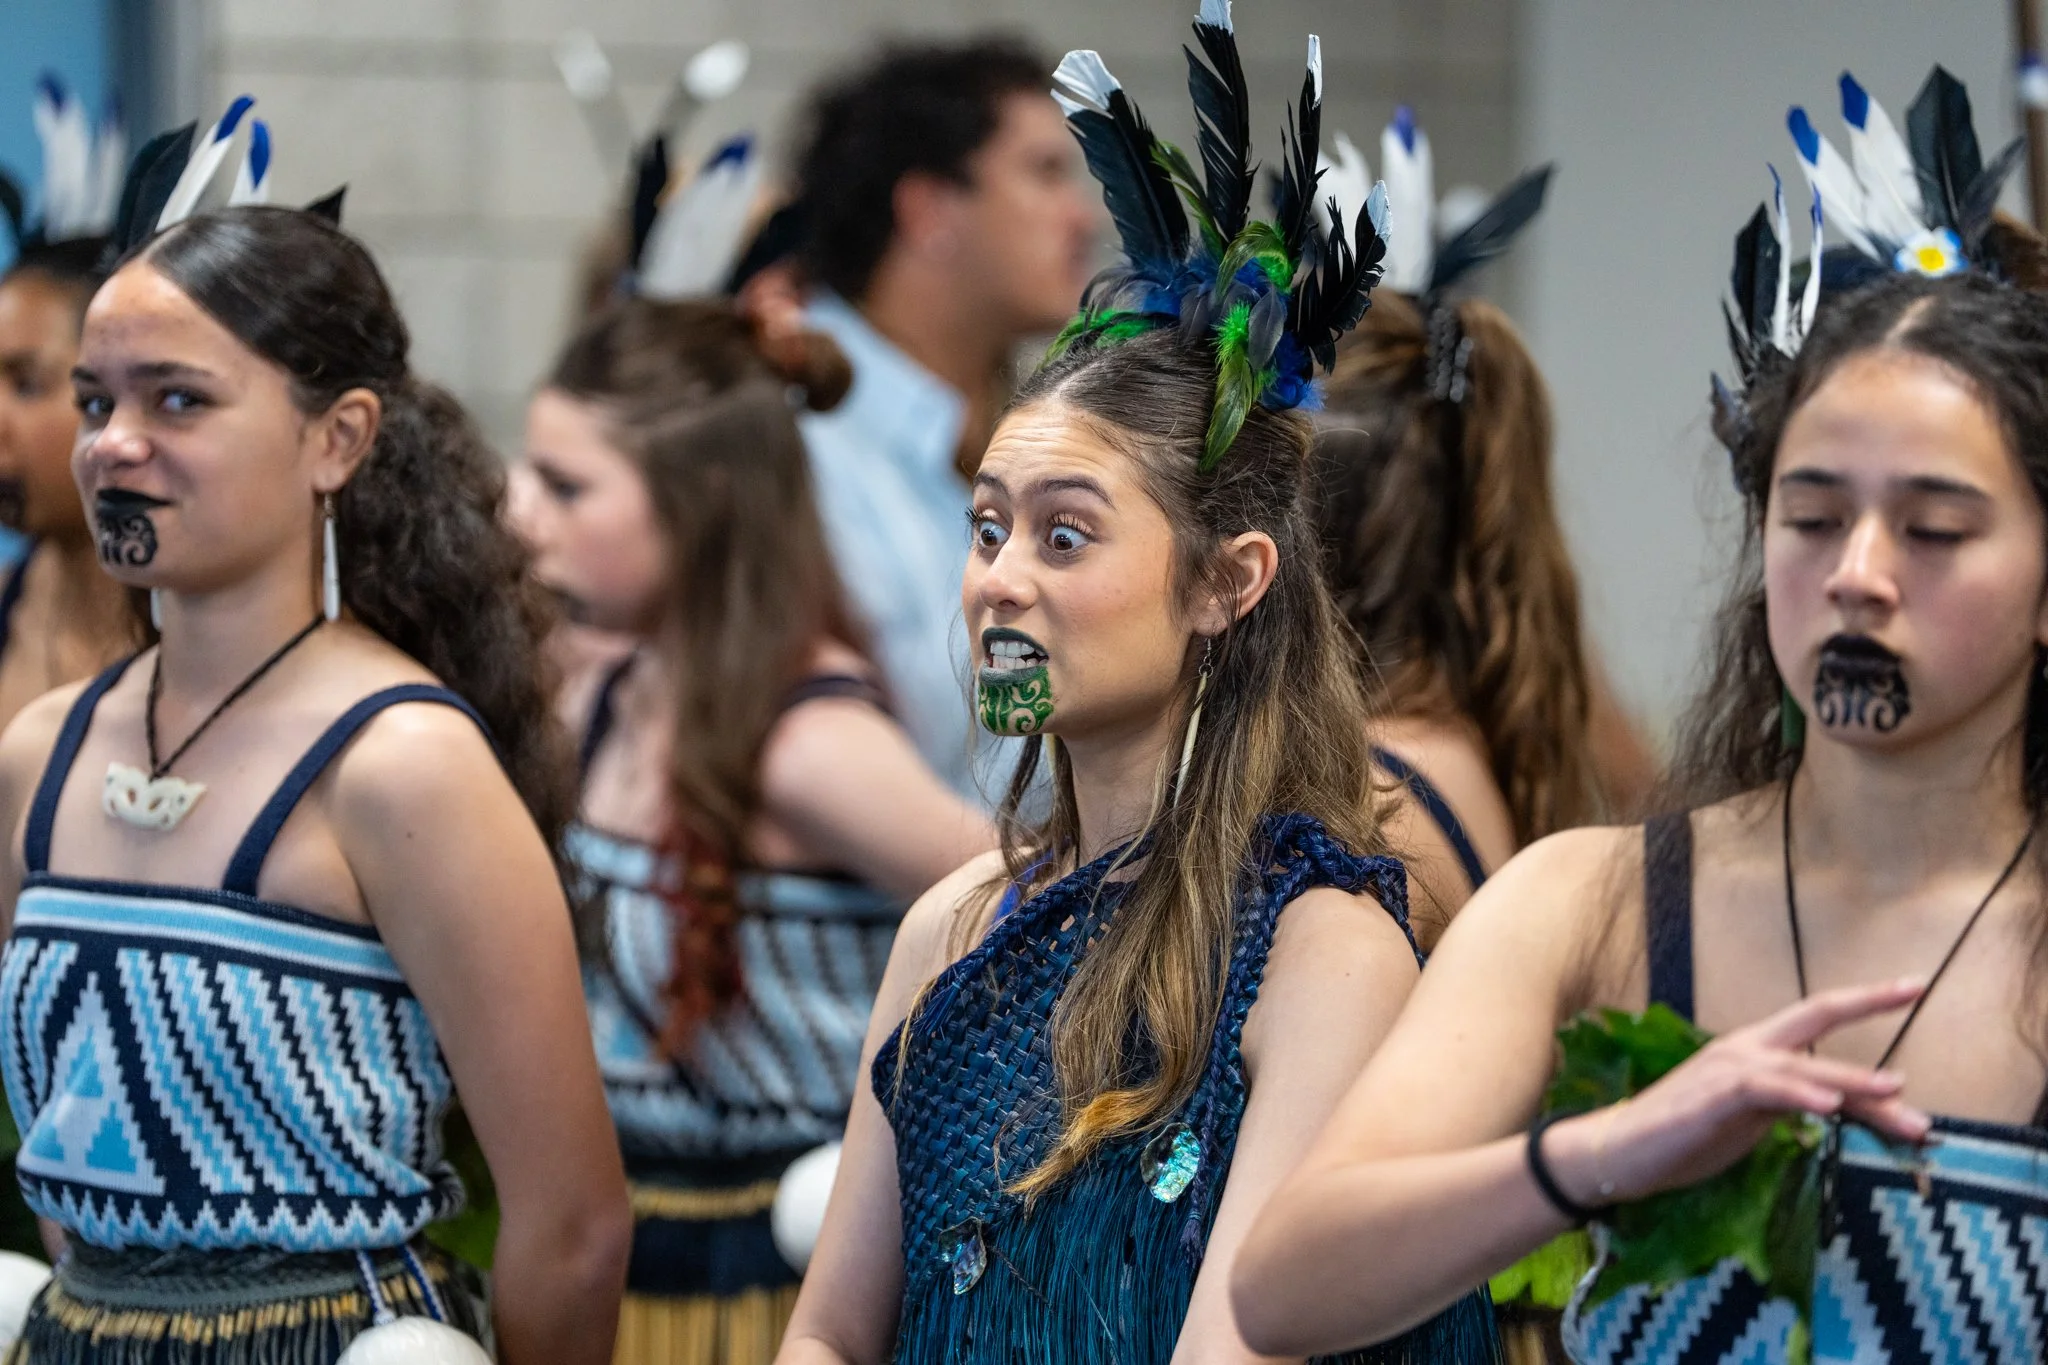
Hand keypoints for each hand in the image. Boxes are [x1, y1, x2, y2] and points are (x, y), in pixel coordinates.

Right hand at [1546, 978, 1928, 1205]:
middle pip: (1814, 1018)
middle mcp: (1745, 1048)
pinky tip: (1830, 1108)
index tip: (1909, 985)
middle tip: (1916, 989)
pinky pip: (1767, 1091)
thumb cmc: (1682, 1136)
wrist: (1620, 1150)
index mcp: (1754, 1050)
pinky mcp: (1716, 1096)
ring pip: (1803, 1066)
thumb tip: (1840, 1108)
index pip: (1816, 1016)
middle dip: (1867, 1002)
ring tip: (1896, 1091)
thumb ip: (1792, 1107)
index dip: (1864, 999)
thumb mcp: (1750, 1122)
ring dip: (1853, 1083)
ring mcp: (1730, 1069)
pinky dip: (1801, 1096)